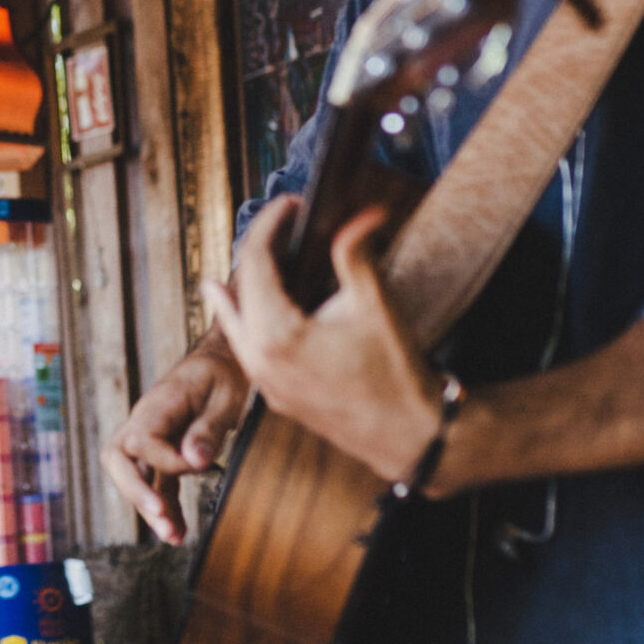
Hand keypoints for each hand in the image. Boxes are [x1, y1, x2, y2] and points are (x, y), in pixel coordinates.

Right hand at [102, 335, 249, 542]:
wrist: (223, 360)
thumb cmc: (225, 372)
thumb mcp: (226, 396)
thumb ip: (209, 428)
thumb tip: (194, 462)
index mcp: (157, 406)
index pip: (142, 442)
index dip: (167, 461)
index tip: (199, 465)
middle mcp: (144, 422)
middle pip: (117, 460)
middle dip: (135, 492)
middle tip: (159, 516)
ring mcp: (150, 438)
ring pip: (132, 476)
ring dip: (148, 507)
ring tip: (173, 537)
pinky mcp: (163, 452)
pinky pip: (155, 482)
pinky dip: (165, 507)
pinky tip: (179, 530)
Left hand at [201, 199, 439, 485]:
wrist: (412, 438)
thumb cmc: (396, 376)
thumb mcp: (374, 306)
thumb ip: (356, 254)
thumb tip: (362, 213)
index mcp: (276, 336)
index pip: (257, 262)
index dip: (271, 224)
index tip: (292, 205)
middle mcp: (259, 361)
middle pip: (241, 287)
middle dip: (259, 248)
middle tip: (282, 222)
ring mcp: (264, 383)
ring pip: (235, 321)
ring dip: (242, 283)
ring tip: (250, 251)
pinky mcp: (276, 396)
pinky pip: (245, 347)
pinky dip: (241, 318)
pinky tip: (231, 303)